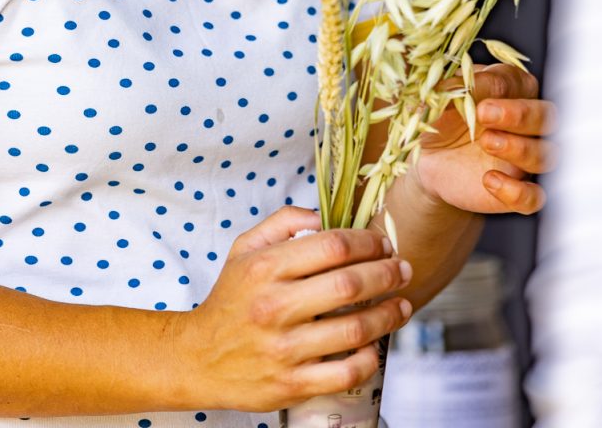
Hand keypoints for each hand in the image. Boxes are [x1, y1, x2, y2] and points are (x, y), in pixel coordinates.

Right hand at [177, 205, 412, 411]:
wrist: (198, 358)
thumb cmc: (230, 299)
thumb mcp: (244, 248)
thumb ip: (283, 222)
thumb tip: (323, 217)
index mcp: (266, 267)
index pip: (332, 246)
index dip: (367, 242)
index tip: (383, 244)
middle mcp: (275, 306)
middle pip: (349, 285)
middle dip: (387, 274)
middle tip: (403, 270)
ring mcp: (284, 349)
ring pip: (354, 329)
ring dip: (389, 315)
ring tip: (403, 305)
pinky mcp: (290, 384)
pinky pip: (343, 373)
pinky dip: (368, 359)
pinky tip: (377, 346)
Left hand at [413, 63, 557, 214]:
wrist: (429, 159)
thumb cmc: (441, 119)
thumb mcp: (439, 101)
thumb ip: (450, 91)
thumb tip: (454, 86)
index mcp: (510, 92)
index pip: (520, 83)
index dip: (500, 85)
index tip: (471, 89)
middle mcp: (526, 126)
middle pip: (547, 117)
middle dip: (521, 114)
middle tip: (485, 113)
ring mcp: (525, 159)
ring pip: (546, 155)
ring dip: (520, 148)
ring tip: (486, 142)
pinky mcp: (517, 190)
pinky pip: (534, 197)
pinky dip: (517, 191)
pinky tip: (489, 180)